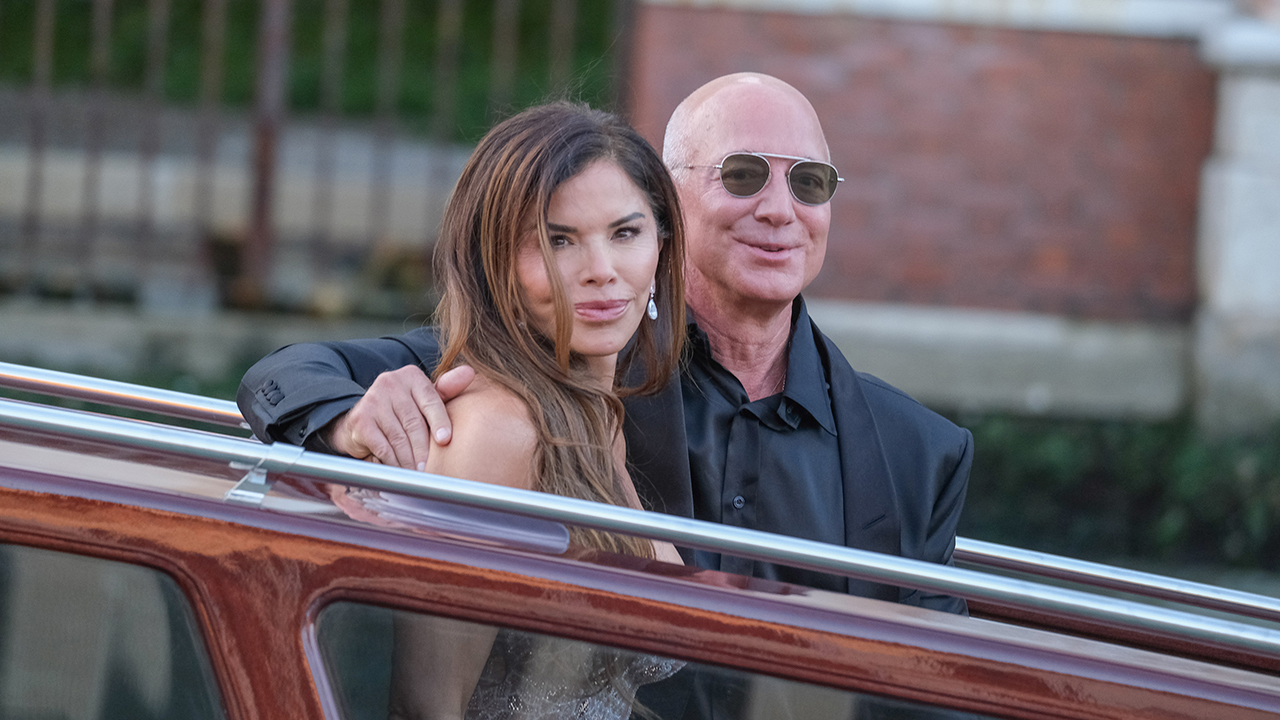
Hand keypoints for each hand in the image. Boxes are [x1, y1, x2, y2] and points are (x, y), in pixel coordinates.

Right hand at [326, 365, 475, 468]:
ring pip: (398, 436)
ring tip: (418, 475)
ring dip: (409, 460)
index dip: (440, 422)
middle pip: (414, 422)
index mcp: (412, 376)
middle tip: (431, 469)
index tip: (445, 441)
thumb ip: (446, 391)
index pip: (431, 400)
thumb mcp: (425, 400)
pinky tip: (400, 471)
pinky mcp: (361, 419)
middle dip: (424, 449)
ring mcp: (373, 399)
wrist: (362, 420)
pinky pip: (382, 445)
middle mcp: (390, 382)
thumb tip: (470, 373)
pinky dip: (392, 461)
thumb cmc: (403, 411)